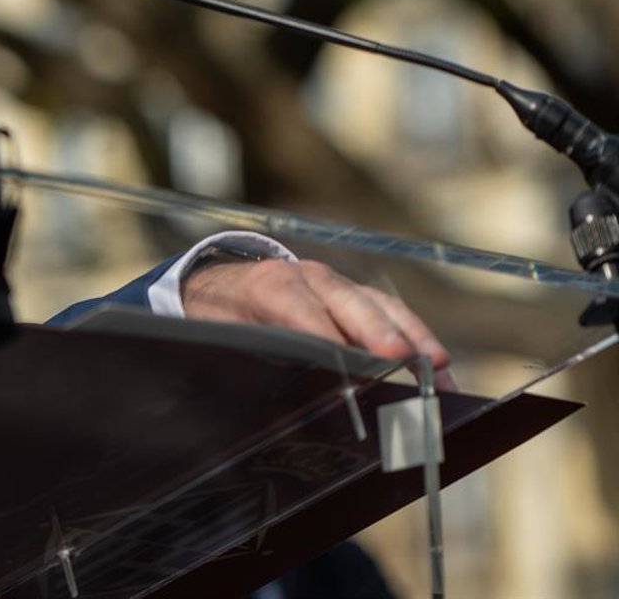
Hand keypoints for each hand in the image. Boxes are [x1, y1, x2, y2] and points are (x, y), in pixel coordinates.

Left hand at [183, 256, 451, 378]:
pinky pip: (391, 315)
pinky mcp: (358, 298)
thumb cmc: (224, 313)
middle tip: (408, 360)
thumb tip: (273, 384)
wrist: (225, 283)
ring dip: (412, 338)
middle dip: (380, 333)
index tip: (348, 364)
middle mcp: (311, 279)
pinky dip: (417, 340)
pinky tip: (438, 368)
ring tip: (440, 371)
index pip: (301, 311)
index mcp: (272, 286)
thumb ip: (249, 351)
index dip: (326, 336)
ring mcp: (339, 286)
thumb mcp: (223, 331)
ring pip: (381, 307)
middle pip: (351, 304)